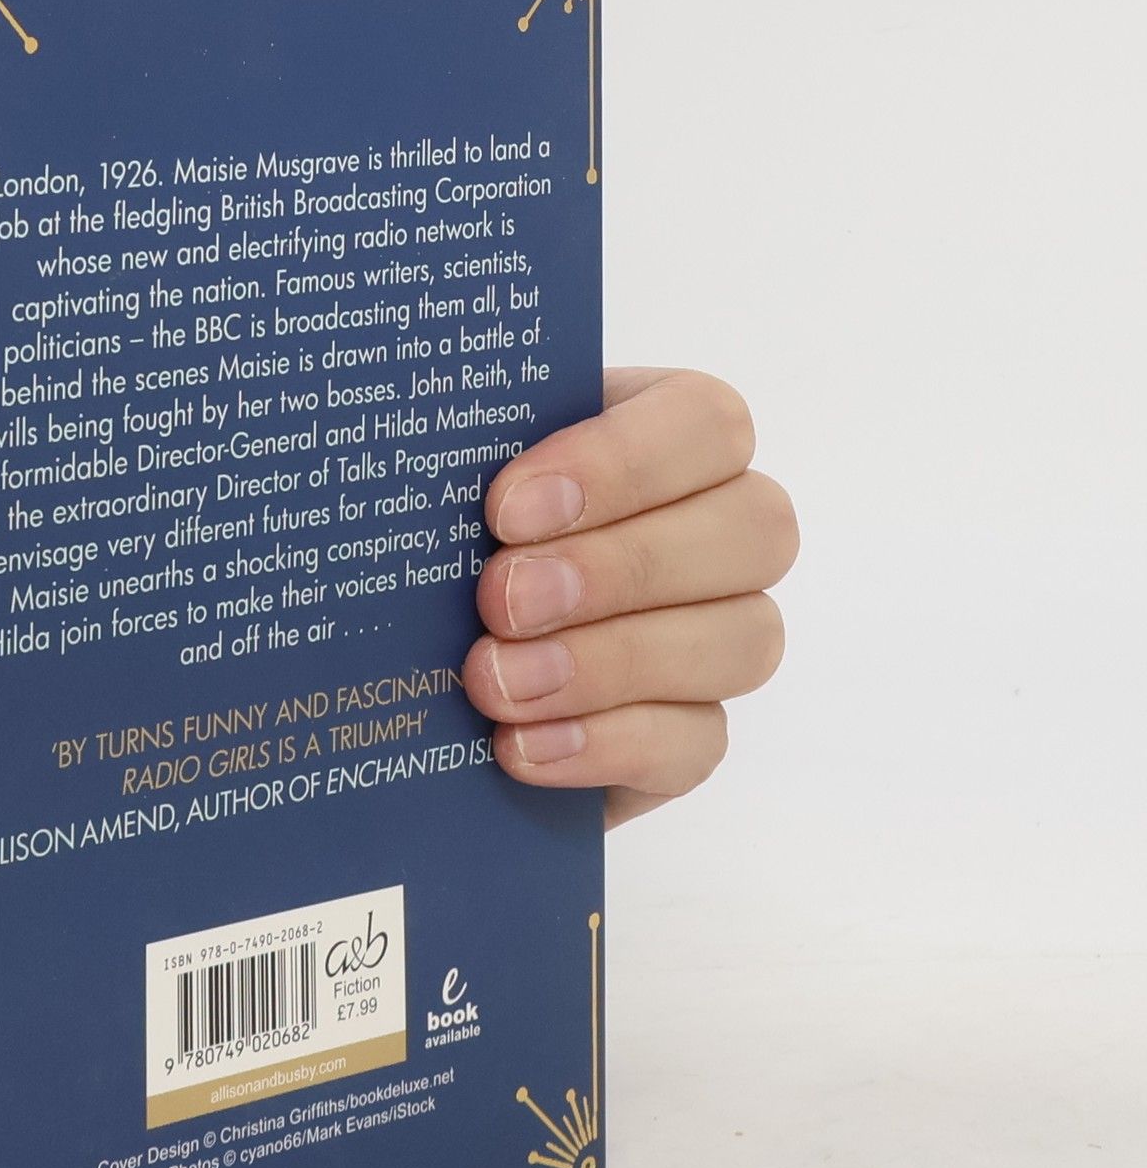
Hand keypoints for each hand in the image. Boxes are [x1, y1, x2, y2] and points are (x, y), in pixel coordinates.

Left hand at [460, 369, 797, 828]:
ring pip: (743, 639)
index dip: (619, 462)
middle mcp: (721, 529)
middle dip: (616, 568)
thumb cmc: (441, 545)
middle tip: (500, 601)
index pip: (705, 422)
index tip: (506, 509)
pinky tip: (520, 745)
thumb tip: (418, 439)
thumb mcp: (445, 485)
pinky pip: (698, 742)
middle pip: (752, 529)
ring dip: (610, 664)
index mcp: (667, 436)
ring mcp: (723, 635)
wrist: (415, 674)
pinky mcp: (693, 735)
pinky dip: (606, 745)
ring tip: (495, 683)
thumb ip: (455, 459)